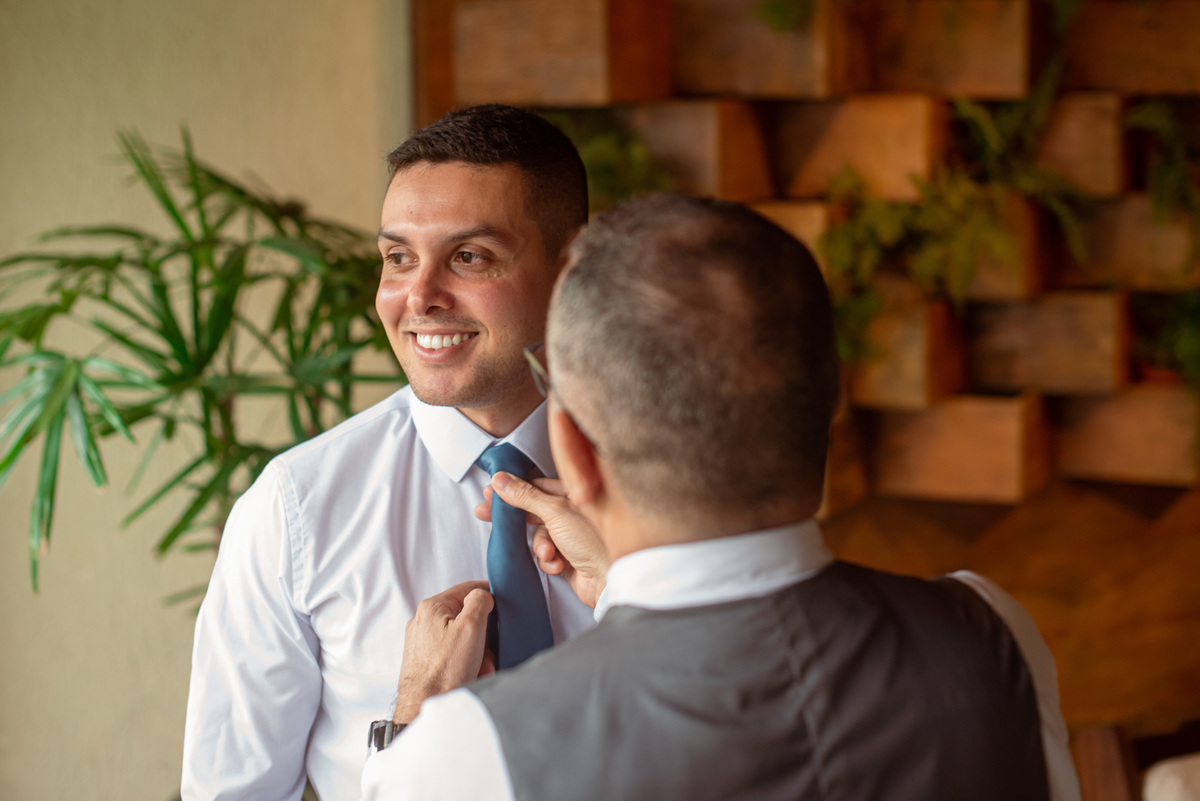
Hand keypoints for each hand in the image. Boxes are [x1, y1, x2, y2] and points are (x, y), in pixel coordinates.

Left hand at [393, 581, 494, 724]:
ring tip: (479, 670)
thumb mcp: (471, 627)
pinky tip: (470, 675)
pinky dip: (465, 662)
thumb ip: (479, 601)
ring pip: (460, 637)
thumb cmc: (446, 670)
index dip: (488, 594)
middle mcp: (422, 621)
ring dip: (476, 652)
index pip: (466, 589)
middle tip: (488, 653)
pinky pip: (452, 653)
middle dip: (482, 635)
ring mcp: (421, 641)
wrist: (423, 707)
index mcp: (432, 607)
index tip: (503, 603)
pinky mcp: (423, 659)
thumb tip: (483, 595)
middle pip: (465, 616)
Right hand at [475, 474, 608, 607]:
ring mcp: (570, 535)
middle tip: (485, 514)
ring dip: (541, 545)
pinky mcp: (568, 558)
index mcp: (575, 493)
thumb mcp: (556, 511)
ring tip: (550, 553)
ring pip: (538, 535)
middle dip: (515, 517)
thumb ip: (526, 495)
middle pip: (534, 509)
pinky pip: (546, 555)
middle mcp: (573, 512)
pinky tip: (559, 565)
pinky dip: (550, 561)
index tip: (490, 492)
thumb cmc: (593, 539)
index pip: (537, 484)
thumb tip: (500, 479)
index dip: (513, 488)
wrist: (611, 579)